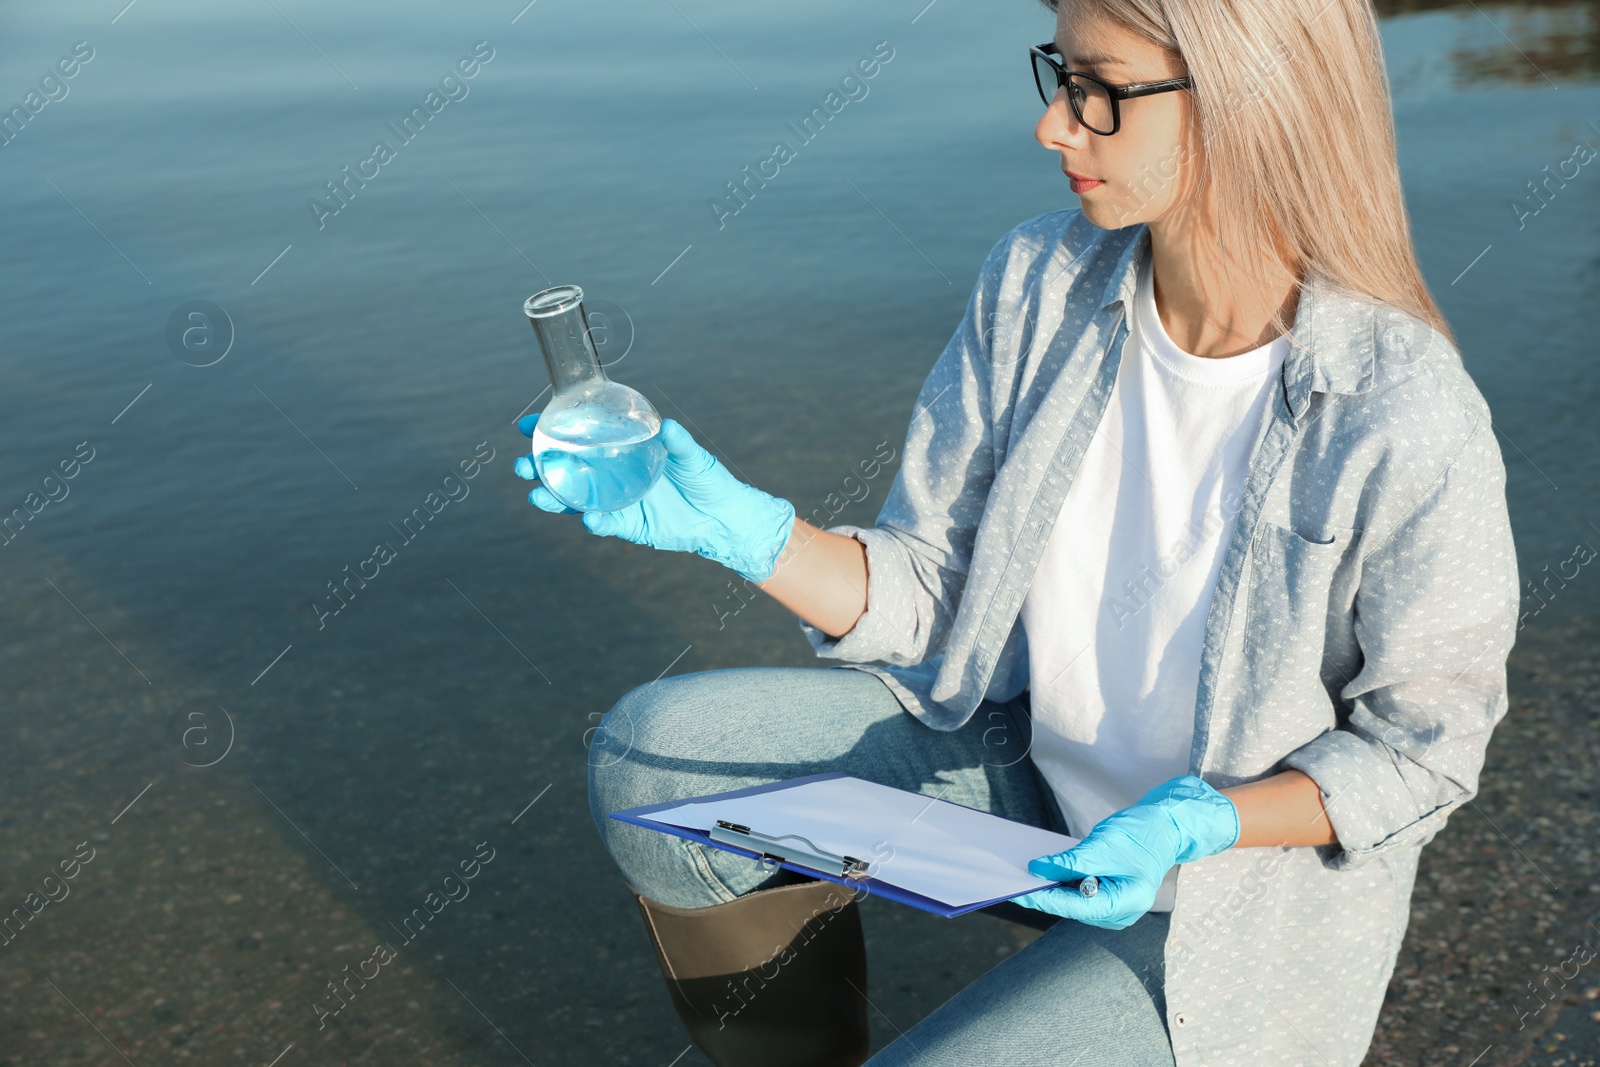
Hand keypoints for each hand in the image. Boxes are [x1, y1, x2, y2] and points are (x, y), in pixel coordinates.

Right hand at [515, 413, 796, 582]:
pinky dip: (593, 521)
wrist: (723, 519)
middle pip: (565, 469)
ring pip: (574, 498)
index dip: (551, 431)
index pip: (580, 437)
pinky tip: (588, 517)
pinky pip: (603, 523)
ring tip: (538, 495)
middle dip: (539, 467)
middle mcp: (612, 473)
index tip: (528, 424)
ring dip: (554, 498)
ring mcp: (616, 499)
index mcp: (621, 449)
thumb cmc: (708, 479)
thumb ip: (680, 444)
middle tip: (522, 465)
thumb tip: (668, 428)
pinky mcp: (627, 525)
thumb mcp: (694, 457)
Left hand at [1012, 776, 1238, 929]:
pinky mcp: (1111, 899)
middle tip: (1013, 883)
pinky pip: (1082, 895)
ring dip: (1052, 890)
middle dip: (1045, 895)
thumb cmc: (1141, 833)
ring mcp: (1117, 909)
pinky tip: (1047, 874)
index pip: (1076, 906)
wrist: (1166, 828)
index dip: (1045, 899)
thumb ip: (1071, 862)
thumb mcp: (1103, 845)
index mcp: (1126, 902)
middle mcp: (1121, 914)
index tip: (1019, 892)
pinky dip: (1064, 885)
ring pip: (1075, 903)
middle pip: (1074, 908)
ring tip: (1024, 877)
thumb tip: (1038, 870)